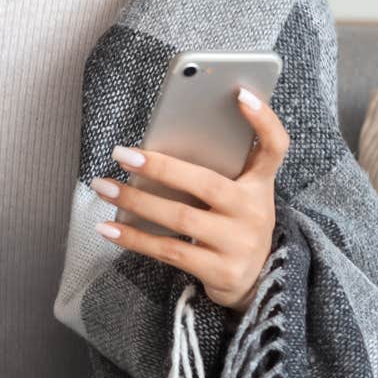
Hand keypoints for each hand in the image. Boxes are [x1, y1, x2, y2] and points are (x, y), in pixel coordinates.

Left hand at [88, 85, 289, 312]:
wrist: (253, 282)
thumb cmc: (232, 224)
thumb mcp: (237, 195)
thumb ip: (214, 169)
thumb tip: (155, 144)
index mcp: (259, 184)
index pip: (274, 147)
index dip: (263, 121)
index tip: (240, 94)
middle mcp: (255, 212)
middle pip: (206, 183)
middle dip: (159, 167)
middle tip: (121, 153)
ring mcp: (239, 243)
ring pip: (180, 218)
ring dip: (135, 201)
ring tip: (102, 186)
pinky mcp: (221, 271)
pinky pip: (169, 251)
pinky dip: (134, 238)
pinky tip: (107, 227)